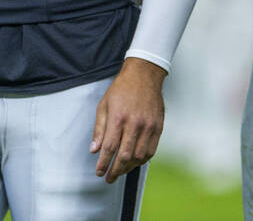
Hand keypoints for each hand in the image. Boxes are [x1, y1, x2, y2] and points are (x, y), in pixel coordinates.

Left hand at [91, 57, 166, 182]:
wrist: (144, 75)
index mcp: (118, 117)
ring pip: (139, 156)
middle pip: (124, 155)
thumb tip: (95, 149)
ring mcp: (148, 126)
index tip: (99, 172)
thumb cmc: (122, 89)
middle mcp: (134, 123)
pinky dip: (142, 160)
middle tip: (109, 178)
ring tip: (121, 171)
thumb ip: (99, 129)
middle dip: (115, 170)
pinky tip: (134, 162)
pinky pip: (151, 150)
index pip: (110, 147)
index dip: (103, 163)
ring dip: (128, 167)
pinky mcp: (158, 127)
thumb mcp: (104, 105)